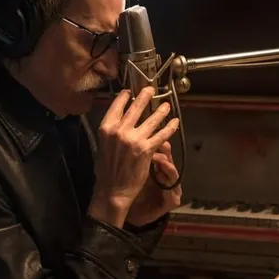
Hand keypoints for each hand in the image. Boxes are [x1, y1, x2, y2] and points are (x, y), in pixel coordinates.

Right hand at [88, 87, 179, 228]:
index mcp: (106, 128)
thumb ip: (111, 132)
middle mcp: (120, 130)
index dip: (125, 97)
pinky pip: (161, 135)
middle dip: (145, 96)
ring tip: (167, 105)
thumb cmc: (106, 170)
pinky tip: (175, 122)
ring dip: (161, 110)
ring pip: (152, 120)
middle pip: (136, 108)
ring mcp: (134, 139)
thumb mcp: (103, 146)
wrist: (112, 189)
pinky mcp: (147, 149)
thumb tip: (119, 122)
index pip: (117, 106)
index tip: (130, 92)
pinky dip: (170, 127)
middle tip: (151, 89)